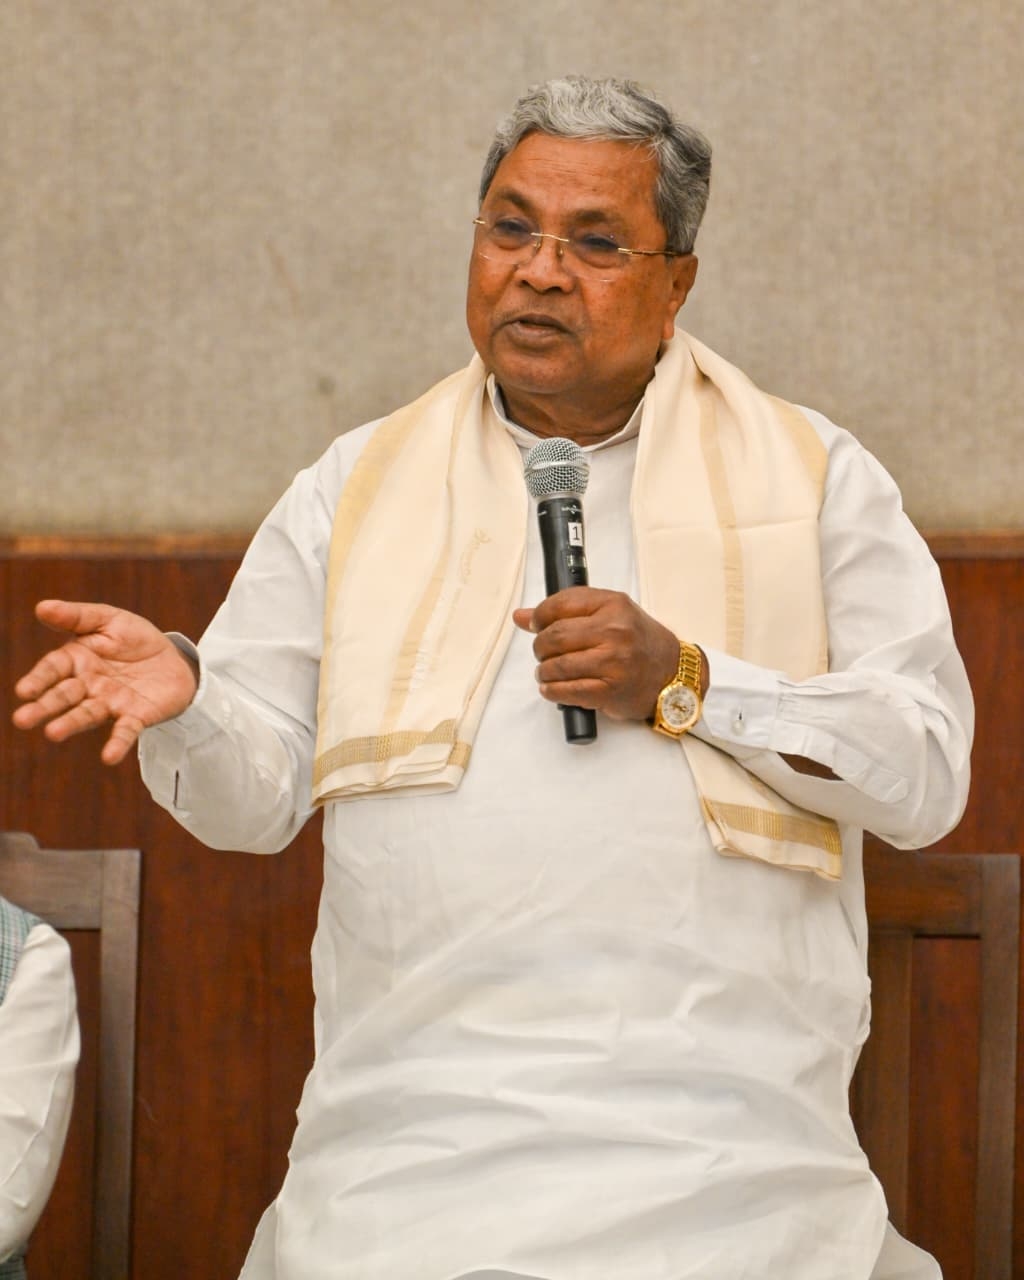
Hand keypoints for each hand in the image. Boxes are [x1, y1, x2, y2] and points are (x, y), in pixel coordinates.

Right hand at [11, 600, 199, 764]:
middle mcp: (88, 686)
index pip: (53, 669)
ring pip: (87, 714)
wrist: (175, 659)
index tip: (23, 691)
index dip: (38, 679)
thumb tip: (41, 607)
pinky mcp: (136, 716)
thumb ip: (77, 616)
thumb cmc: (134, 639)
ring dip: (70, 724)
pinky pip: (125, 731)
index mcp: (77, 660)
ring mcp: (111, 703)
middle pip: (64, 696)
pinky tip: (109, 757)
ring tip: (53, 734)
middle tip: (23, 720)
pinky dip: (117, 743)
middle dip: (44, 707)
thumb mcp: (109, 620)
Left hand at [513, 587, 680, 721]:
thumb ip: (569, 611)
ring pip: (557, 666)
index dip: (539, 616)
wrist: (673, 674)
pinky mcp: (610, 691)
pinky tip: (552, 688)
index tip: (536, 625)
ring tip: (547, 672)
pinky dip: (552, 691)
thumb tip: (521, 617)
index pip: (560, 604)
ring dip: (544, 671)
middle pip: (554, 637)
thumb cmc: (639, 642)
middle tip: (543, 652)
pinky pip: (568, 692)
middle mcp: (614, 631)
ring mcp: (613, 662)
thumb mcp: (611, 614)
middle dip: (540, 647)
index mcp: (613, 605)